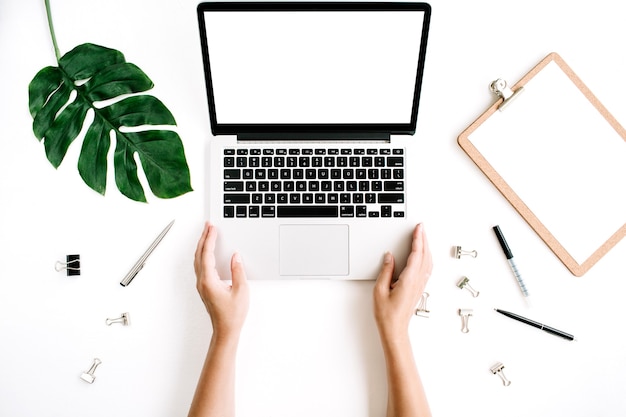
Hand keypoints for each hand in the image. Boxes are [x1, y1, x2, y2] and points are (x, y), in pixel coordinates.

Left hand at [194, 222, 248, 340]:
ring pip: (198, 260)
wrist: (225, 330)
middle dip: (203, 238)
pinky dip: (204, 255)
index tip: (212, 228)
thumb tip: (235, 257)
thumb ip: (238, 271)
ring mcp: (202, 285)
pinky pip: (201, 266)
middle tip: (208, 226)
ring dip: (202, 246)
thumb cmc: (232, 315)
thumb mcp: (241, 291)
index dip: (210, 239)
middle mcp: (202, 282)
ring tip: (208, 235)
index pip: (207, 254)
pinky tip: (209, 252)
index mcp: (209, 281)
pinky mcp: (205, 287)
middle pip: (199, 255)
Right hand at [373, 223, 431, 342]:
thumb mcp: (379, 290)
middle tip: (421, 227)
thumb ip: (386, 271)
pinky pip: (427, 268)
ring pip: (428, 261)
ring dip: (426, 247)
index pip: (416, 254)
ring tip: (422, 237)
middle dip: (424, 239)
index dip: (418, 239)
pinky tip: (423, 254)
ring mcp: (420, 285)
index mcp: (409, 280)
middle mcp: (417, 281)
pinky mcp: (419, 288)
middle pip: (425, 255)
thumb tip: (389, 256)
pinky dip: (426, 256)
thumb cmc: (387, 313)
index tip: (418, 228)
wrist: (395, 329)